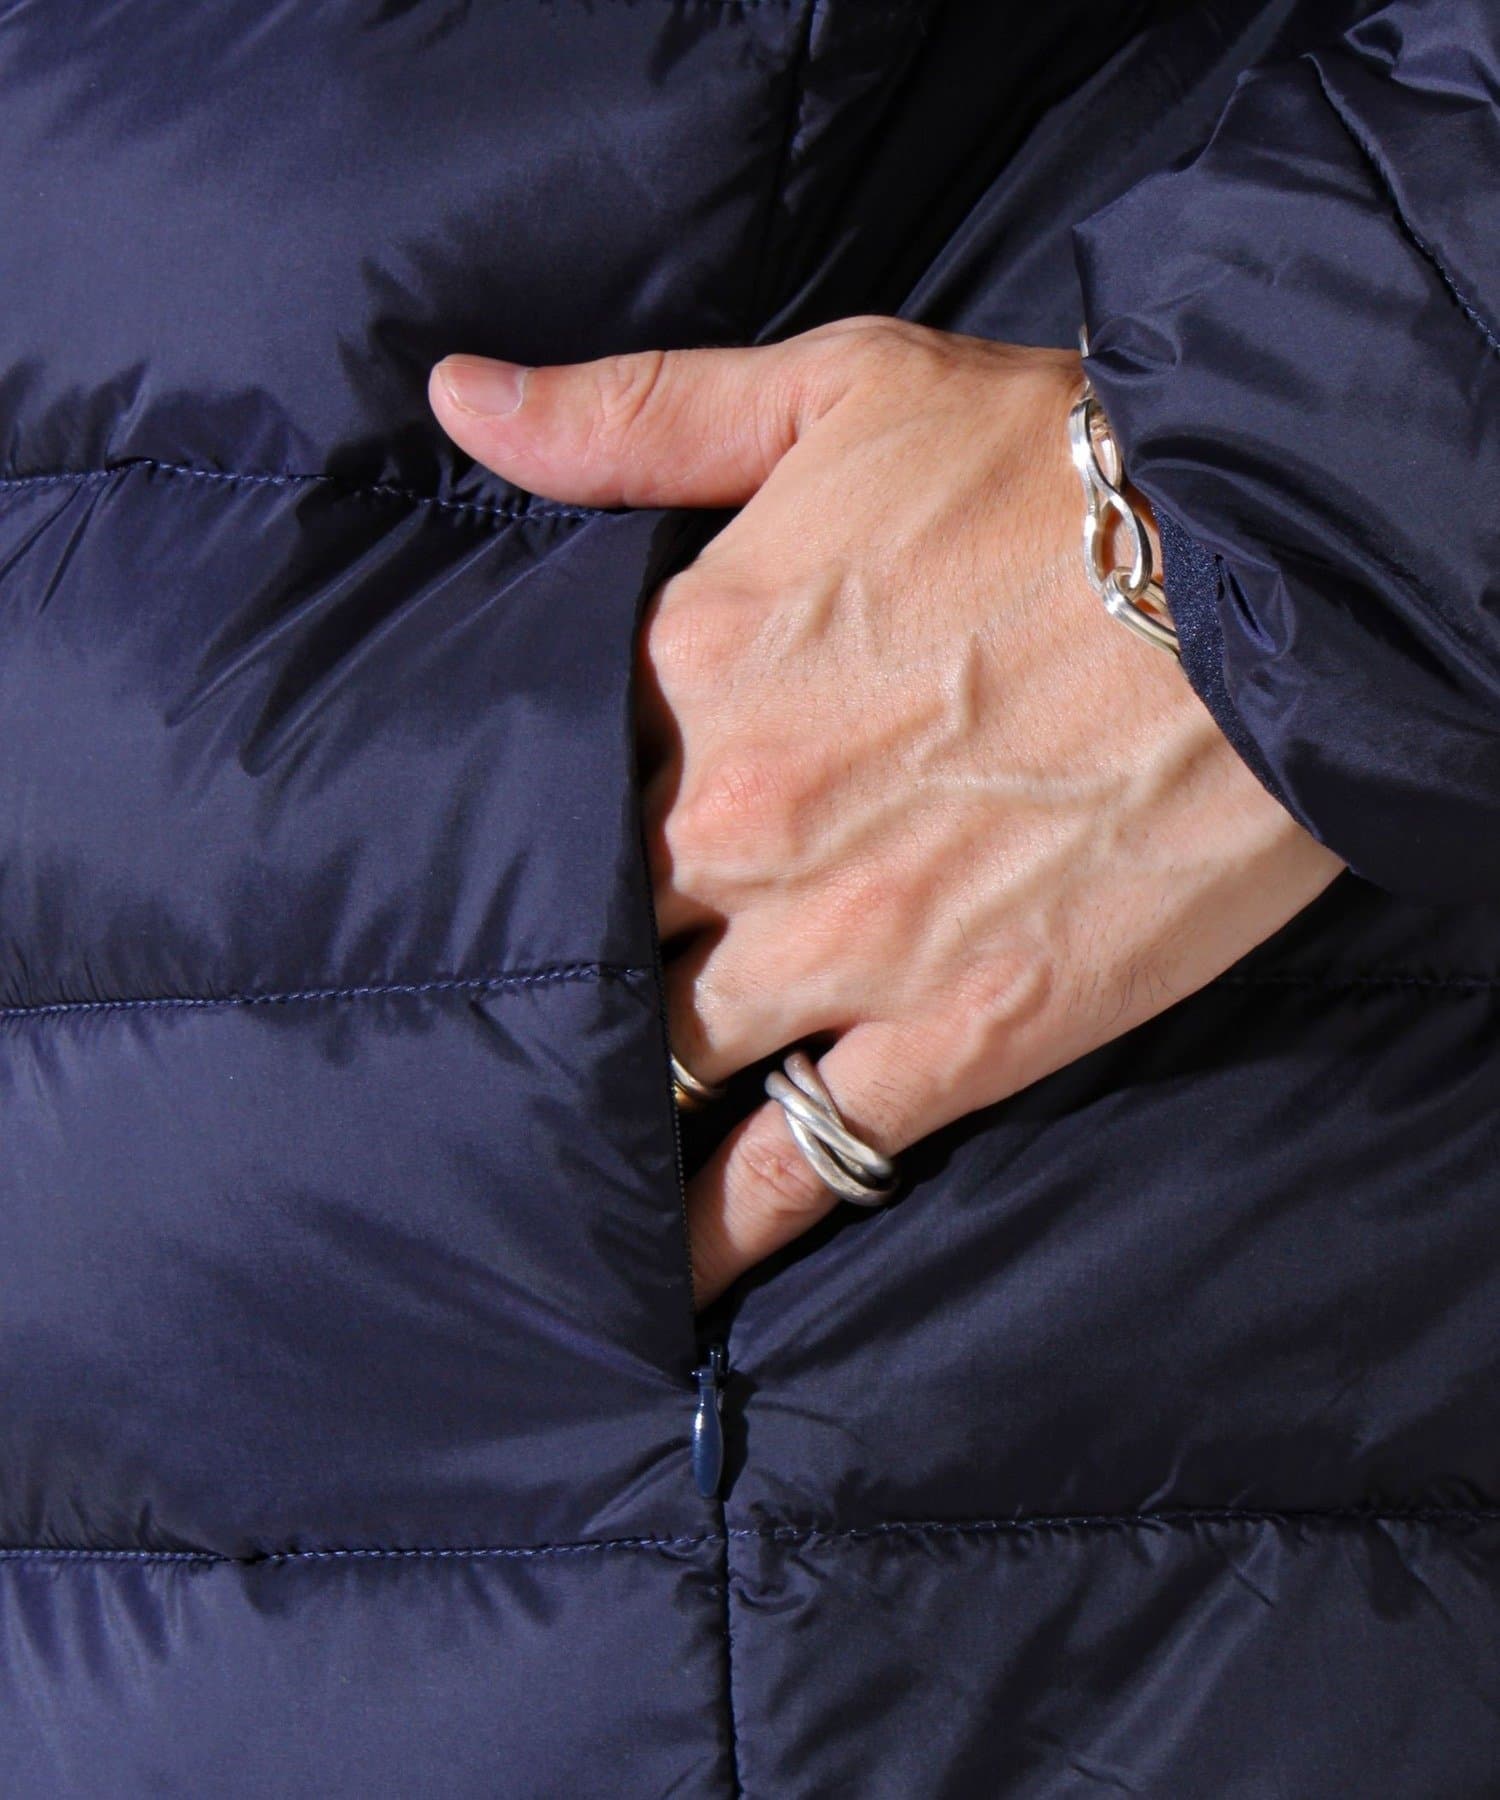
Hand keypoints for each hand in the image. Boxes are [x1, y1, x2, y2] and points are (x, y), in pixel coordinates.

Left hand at [428, 317, 1345, 1309]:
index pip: (540, 777)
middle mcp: (737, 818)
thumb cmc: (1058, 466)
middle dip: (547, 972)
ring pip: (662, 1062)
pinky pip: (794, 1167)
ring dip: (605, 1105)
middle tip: (503, 1017)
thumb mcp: (834, 390)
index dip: (517, 825)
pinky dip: (714, 1231)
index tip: (493, 862)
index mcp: (693, 659)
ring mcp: (839, 945)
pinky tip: (652, 1278)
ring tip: (545, 1155)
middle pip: (586, 933)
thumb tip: (455, 403)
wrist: (1283, 573)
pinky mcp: (955, 1040)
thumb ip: (628, 418)